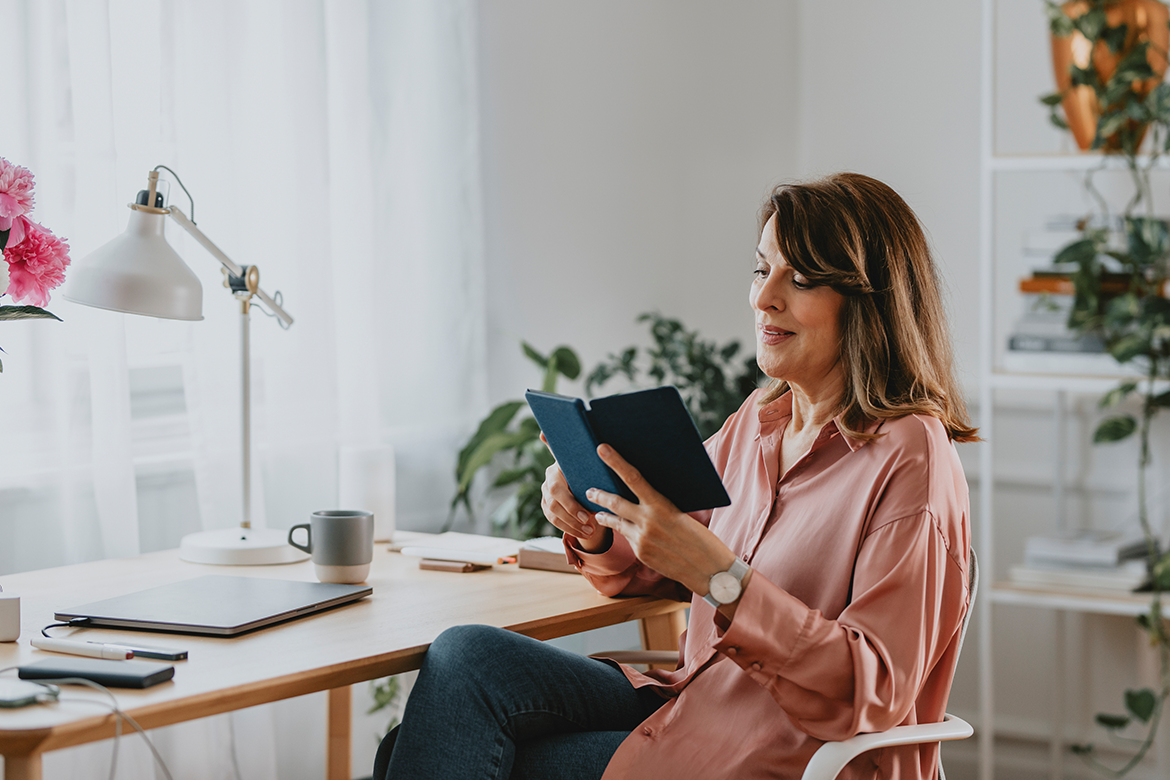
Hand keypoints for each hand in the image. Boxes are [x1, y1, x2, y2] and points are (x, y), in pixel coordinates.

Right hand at [539, 434, 611, 552]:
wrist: (585, 473)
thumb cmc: (593, 467)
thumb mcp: (594, 464)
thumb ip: (594, 462)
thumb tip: (598, 455)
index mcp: (559, 465)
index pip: (557, 487)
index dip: (571, 504)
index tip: (588, 516)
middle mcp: (549, 477)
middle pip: (554, 502)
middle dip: (573, 516)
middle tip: (590, 524)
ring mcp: (545, 492)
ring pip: (553, 514)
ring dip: (572, 525)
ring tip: (590, 532)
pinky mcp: (546, 504)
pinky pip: (553, 520)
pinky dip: (569, 529)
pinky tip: (584, 535)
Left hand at [587, 443, 738, 597]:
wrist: (709, 570)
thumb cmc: (702, 538)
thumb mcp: (683, 515)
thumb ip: (661, 506)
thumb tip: (644, 496)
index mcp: (661, 505)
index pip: (633, 478)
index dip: (616, 462)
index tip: (602, 449)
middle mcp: (648, 521)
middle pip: (615, 502)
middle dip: (599, 495)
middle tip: (588, 489)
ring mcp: (642, 539)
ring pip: (616, 522)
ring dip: (604, 515)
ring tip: (597, 511)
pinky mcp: (641, 554)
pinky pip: (628, 538)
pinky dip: (624, 531)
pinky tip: (621, 528)